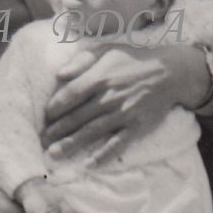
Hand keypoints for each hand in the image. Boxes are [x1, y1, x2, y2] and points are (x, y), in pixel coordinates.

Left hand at [43, 42, 205, 153]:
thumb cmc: (134, 59)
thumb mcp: (107, 48)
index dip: (54, 107)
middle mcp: (109, 96)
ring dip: (72, 144)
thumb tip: (59, 74)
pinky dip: (104, 154)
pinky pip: (118, 143)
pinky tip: (90, 164)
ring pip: (92, 131)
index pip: (70, 95)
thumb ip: (82, 59)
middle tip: (41, 141)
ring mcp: (123, 113)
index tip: (45, 116)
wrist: (171, 71)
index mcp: (100, 76)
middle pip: (77, 116)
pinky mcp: (137, 125)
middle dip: (57, 130)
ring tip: (54, 153)